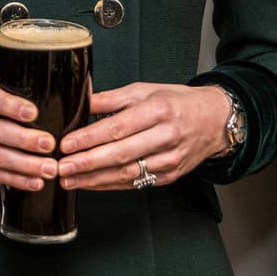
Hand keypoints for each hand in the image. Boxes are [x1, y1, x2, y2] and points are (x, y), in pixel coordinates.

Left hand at [56, 82, 229, 190]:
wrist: (215, 120)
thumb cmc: (176, 102)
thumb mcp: (144, 90)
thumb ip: (110, 98)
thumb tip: (80, 99)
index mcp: (158, 111)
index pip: (118, 127)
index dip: (89, 138)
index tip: (66, 143)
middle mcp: (166, 137)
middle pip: (121, 154)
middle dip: (87, 163)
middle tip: (61, 167)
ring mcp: (170, 160)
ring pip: (127, 173)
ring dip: (94, 179)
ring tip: (69, 180)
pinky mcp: (170, 176)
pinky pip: (136, 183)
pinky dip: (111, 185)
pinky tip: (91, 184)